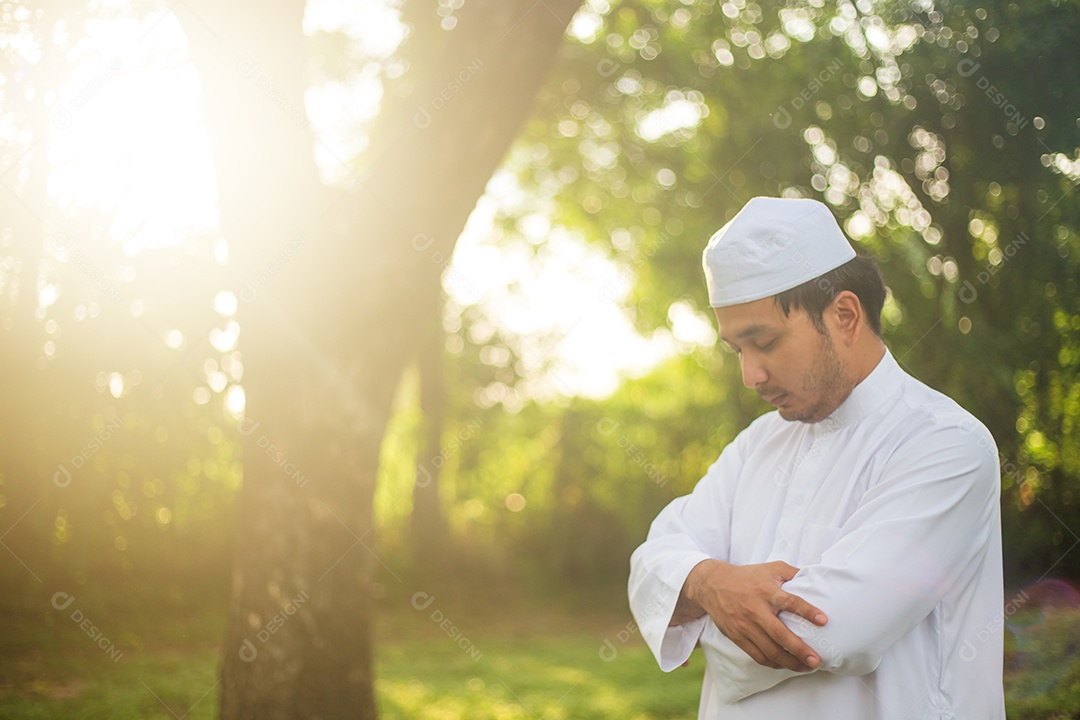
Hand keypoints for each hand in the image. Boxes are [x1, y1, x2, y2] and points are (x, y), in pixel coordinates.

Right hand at [685, 559, 827, 671]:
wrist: (712, 585)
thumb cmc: (746, 576)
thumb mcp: (770, 568)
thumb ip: (792, 572)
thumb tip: (814, 577)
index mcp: (765, 591)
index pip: (790, 602)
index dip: (807, 611)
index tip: (823, 620)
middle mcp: (755, 610)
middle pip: (780, 634)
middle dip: (800, 650)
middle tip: (816, 660)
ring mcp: (745, 626)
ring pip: (770, 651)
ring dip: (790, 662)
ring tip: (806, 667)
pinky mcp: (737, 636)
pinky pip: (758, 655)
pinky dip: (773, 663)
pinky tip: (785, 665)